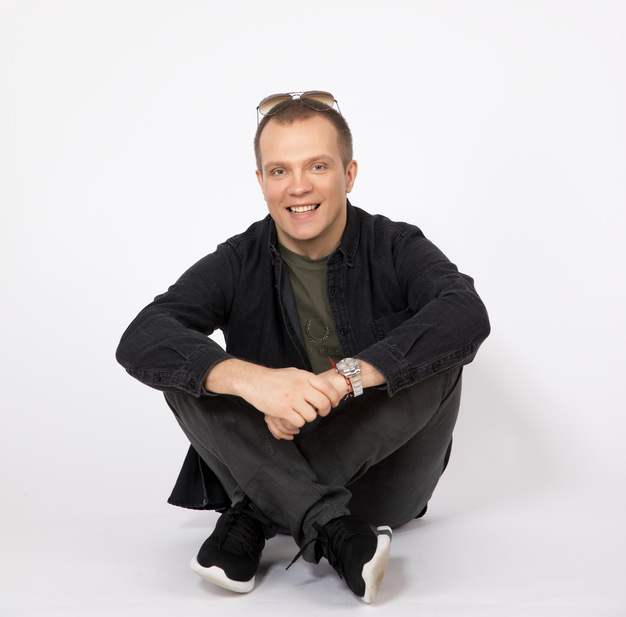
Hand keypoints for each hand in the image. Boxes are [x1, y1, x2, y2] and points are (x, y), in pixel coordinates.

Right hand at [205, 360, 342, 435]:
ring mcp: (291, 398)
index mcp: (304, 376)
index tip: (333, 403)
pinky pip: (299, 422)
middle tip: (320, 412)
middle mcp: (300, 386)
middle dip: (324, 411)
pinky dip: (297, 423)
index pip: (327, 387)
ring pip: (311, 415)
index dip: (333, 397)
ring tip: (302, 414)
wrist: (253, 381)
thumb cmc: (273, 378)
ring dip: (309, 417)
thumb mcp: (294, 373)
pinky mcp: (283, 410)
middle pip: (323, 403)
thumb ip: (308, 380)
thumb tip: (322, 387)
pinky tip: (292, 418)